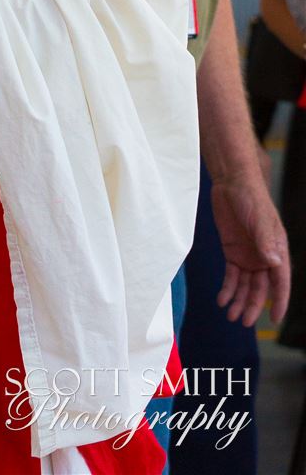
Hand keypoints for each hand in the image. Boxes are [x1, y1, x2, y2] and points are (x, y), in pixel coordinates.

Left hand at [210, 172, 290, 325]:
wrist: (231, 181)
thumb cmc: (251, 196)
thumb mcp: (259, 218)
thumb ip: (265, 240)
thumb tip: (274, 263)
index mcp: (277, 249)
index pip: (280, 280)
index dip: (280, 300)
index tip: (276, 318)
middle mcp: (264, 256)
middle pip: (261, 287)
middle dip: (254, 305)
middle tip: (244, 322)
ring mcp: (248, 255)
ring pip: (246, 285)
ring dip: (239, 300)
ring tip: (231, 316)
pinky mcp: (232, 251)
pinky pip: (231, 275)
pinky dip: (227, 288)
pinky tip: (222, 300)